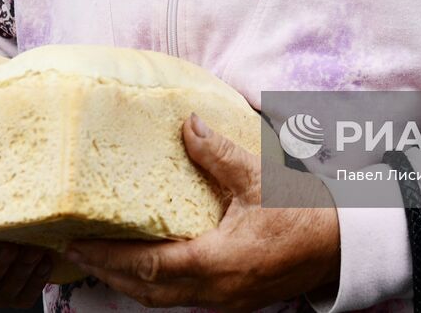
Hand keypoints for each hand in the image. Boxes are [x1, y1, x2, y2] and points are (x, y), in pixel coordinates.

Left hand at [62, 114, 340, 311]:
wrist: (346, 245)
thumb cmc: (306, 214)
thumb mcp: (259, 178)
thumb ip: (217, 154)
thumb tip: (186, 125)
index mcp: (216, 263)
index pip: (146, 267)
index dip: (107, 256)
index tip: (75, 242)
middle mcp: (214, 290)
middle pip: (146, 291)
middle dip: (107, 272)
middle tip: (74, 250)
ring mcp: (225, 300)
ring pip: (162, 299)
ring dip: (128, 281)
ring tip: (101, 257)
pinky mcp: (234, 298)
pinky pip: (182, 297)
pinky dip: (155, 283)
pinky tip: (147, 263)